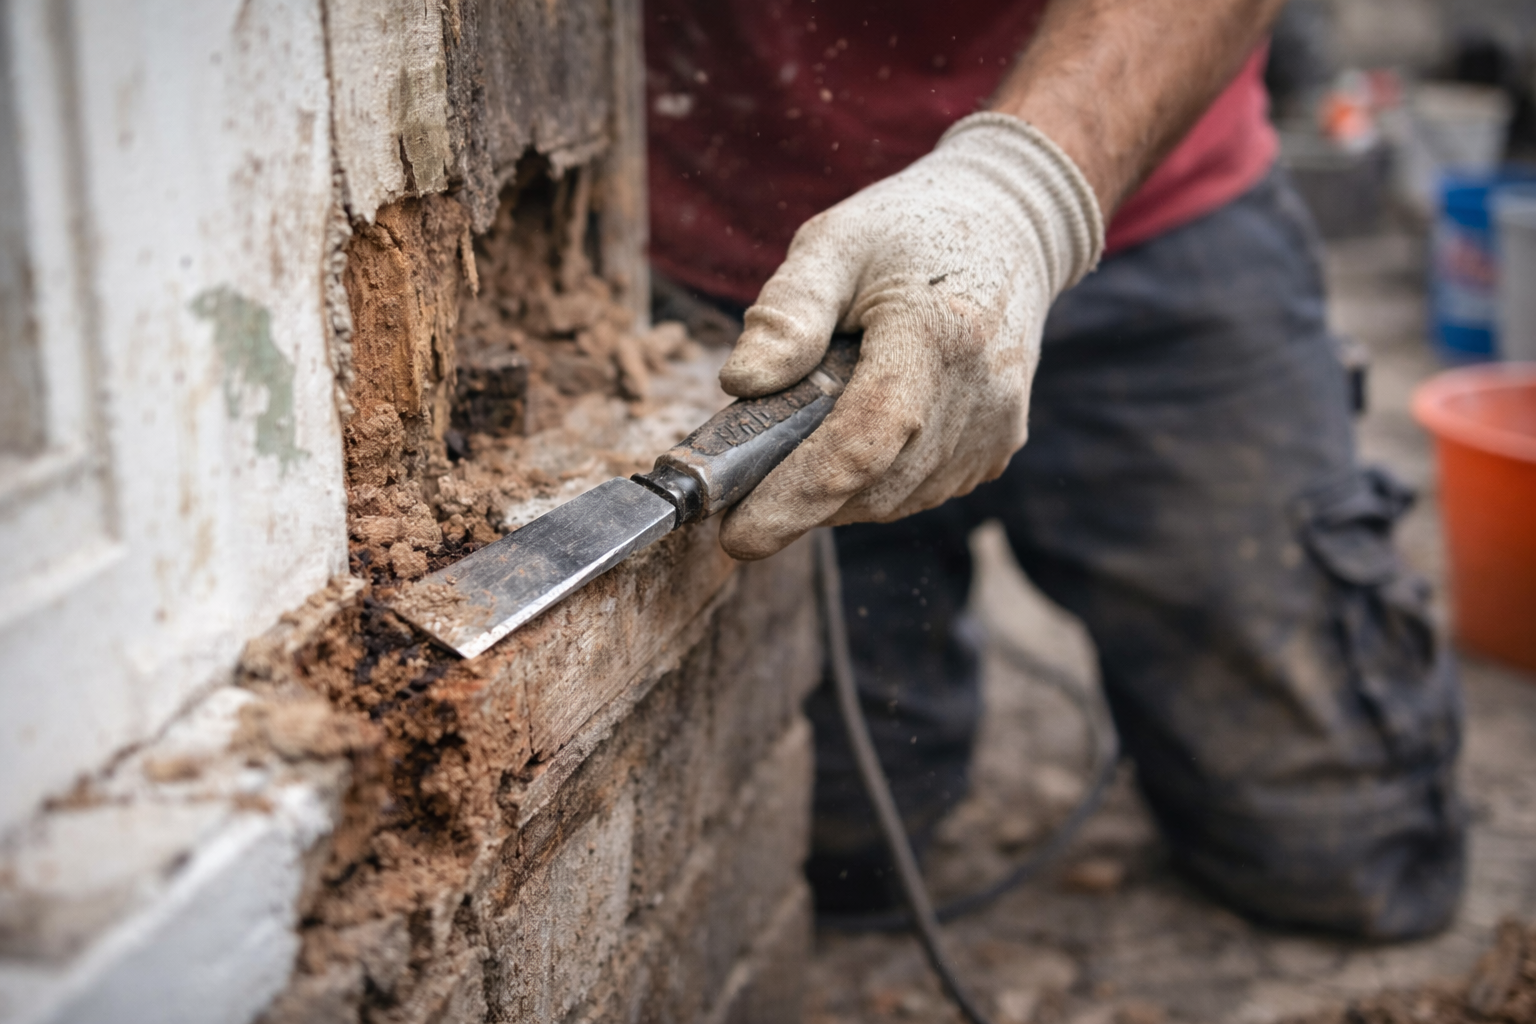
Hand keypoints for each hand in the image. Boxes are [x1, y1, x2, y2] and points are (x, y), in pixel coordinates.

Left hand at [716, 113, 1102, 559]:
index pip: (865, 438)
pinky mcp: (999, 449)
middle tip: (740, 484)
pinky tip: (852, 437)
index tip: (738, 534)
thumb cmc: (907, 229)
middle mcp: (980, 393)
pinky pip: (917, 491)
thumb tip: (740, 385)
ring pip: (893, 499)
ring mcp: (996, 428)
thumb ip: (786, 312)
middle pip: (874, 482)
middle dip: (798, 498)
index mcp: (937, 333)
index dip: (800, 494)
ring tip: (796, 447)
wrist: (1010, 228)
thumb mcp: (834, 243)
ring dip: (834, 494)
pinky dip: (872, 483)